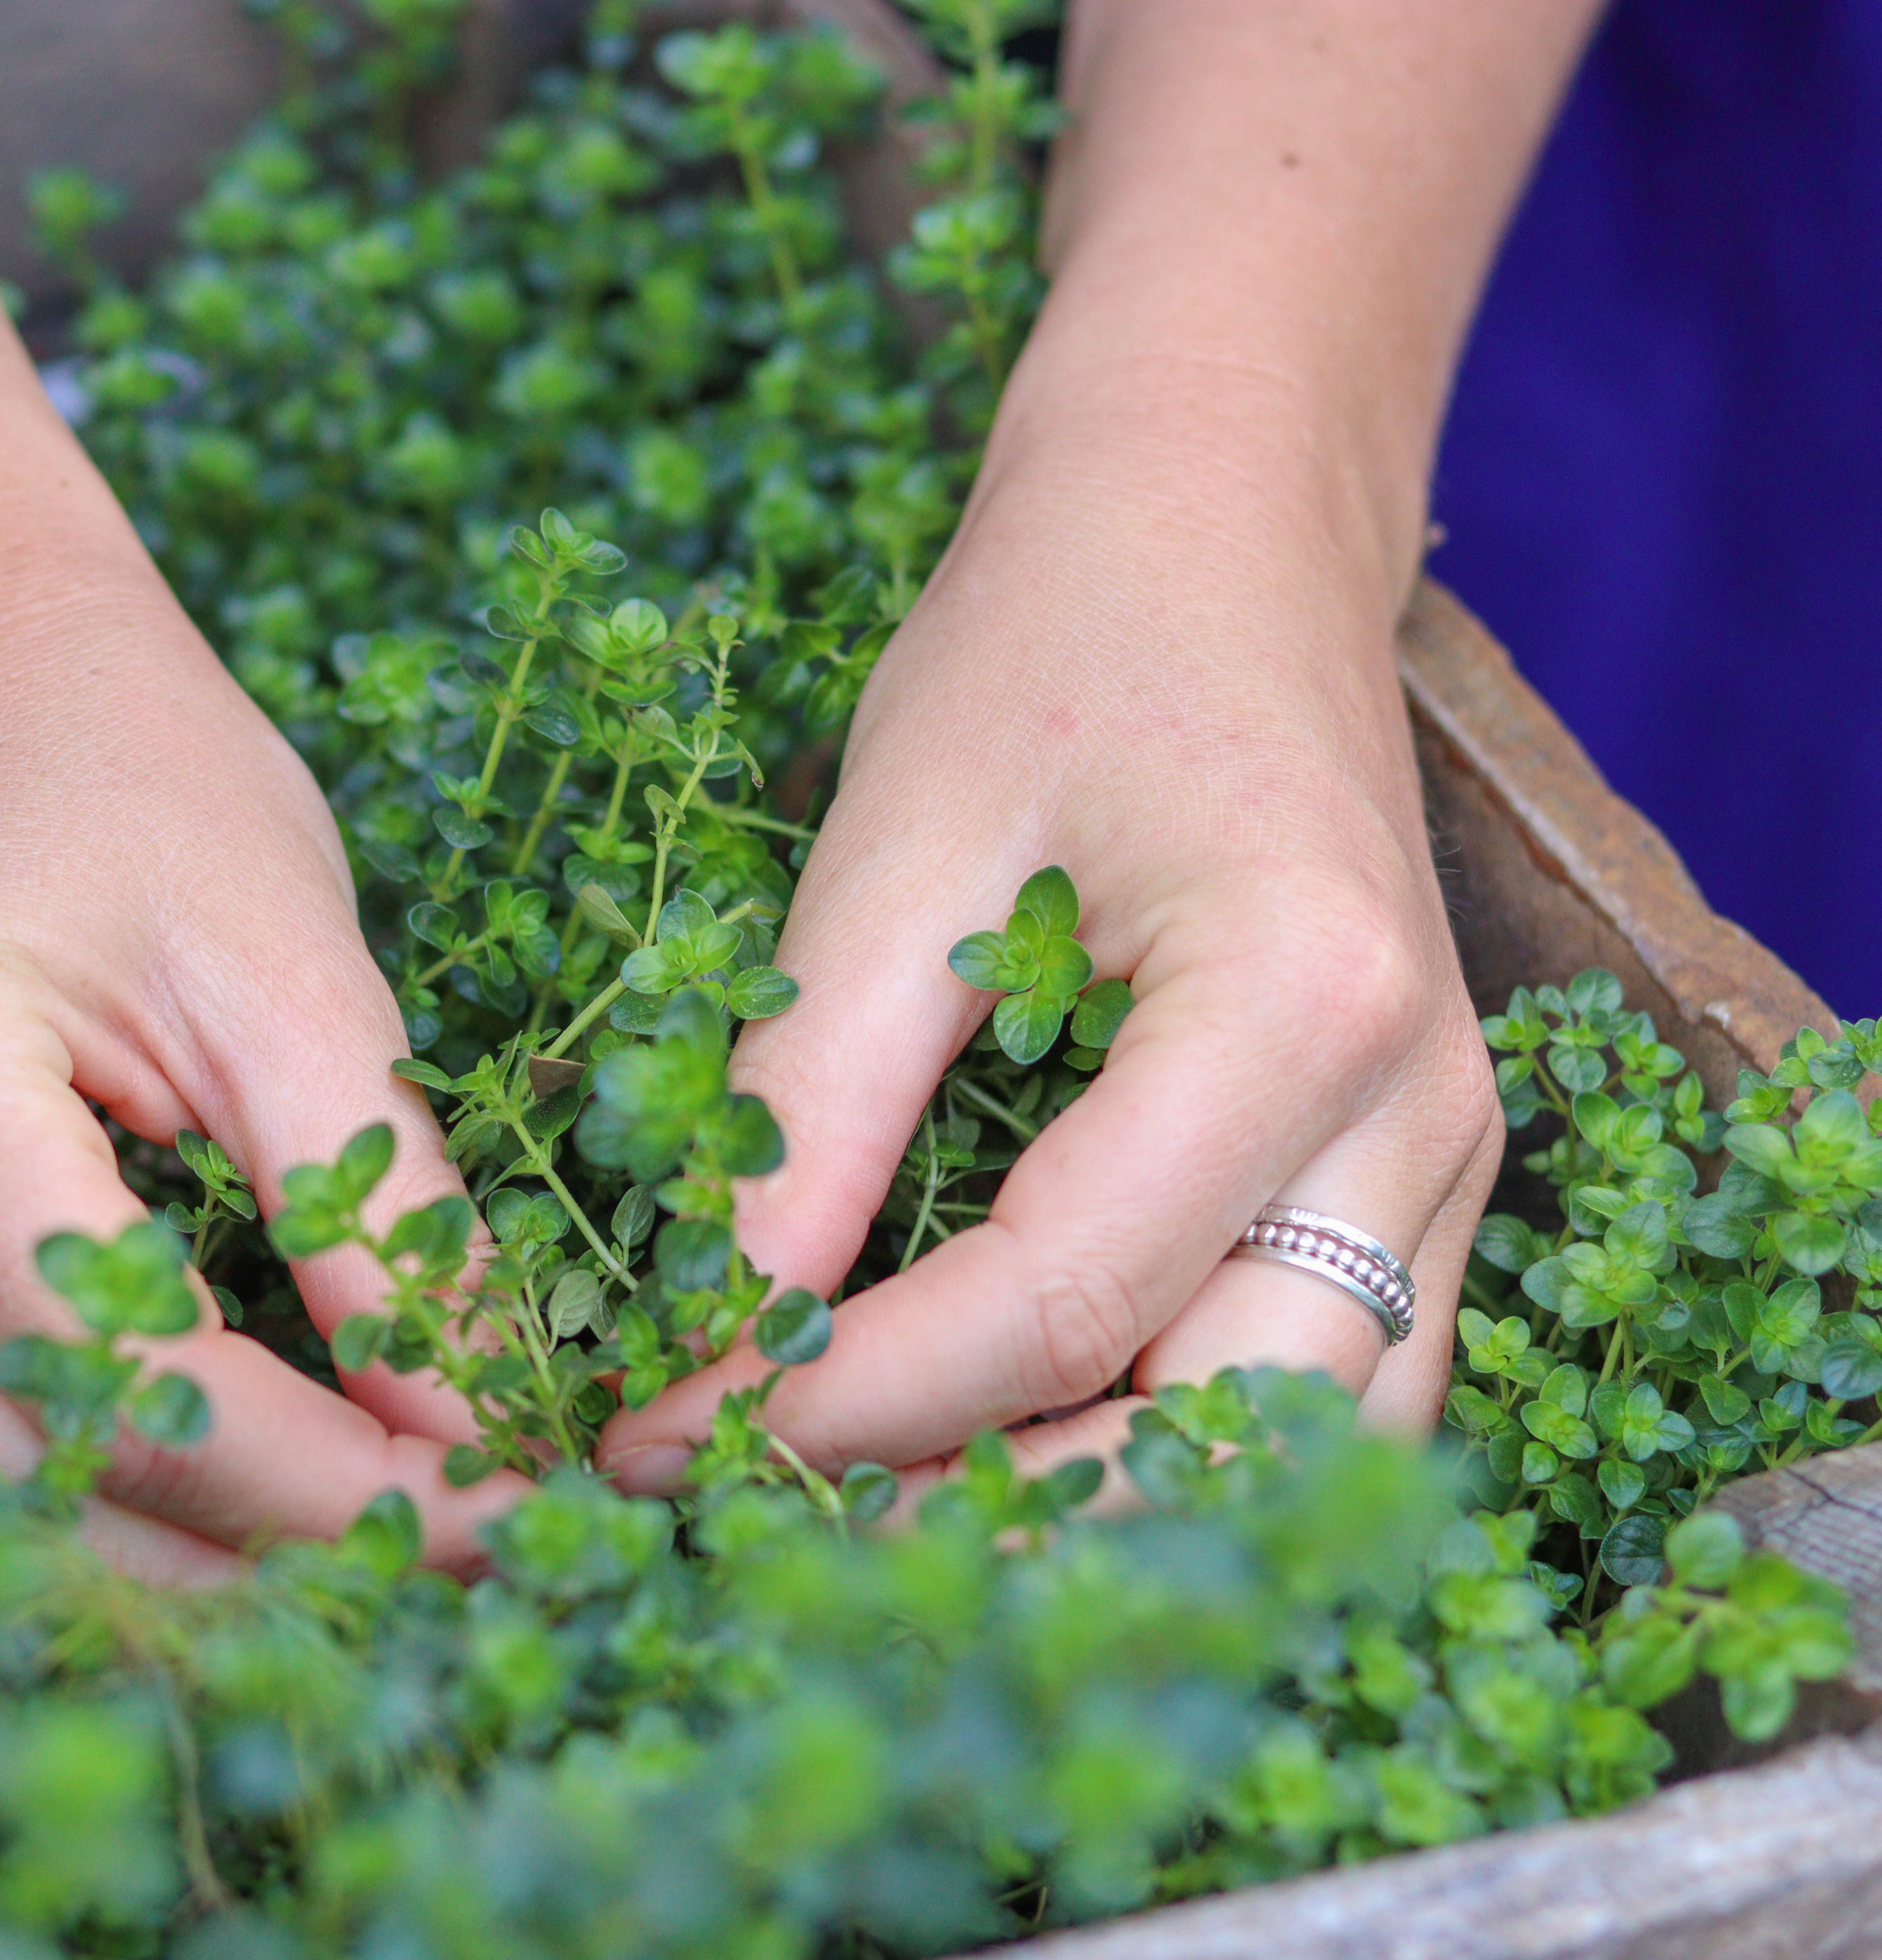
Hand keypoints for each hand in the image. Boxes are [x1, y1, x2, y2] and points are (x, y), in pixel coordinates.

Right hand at [0, 523, 521, 1572]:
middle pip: (52, 1488)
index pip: (136, 1387)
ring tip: (385, 1555)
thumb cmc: (127, 772)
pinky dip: (93, 1518)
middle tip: (482, 1555)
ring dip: (193, 1572)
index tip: (515, 1508)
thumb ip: (380, 1214)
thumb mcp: (292, 972)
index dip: (338, 1485)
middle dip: (283, 1560)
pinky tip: (235, 1522)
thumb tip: (480, 1435)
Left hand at [599, 374, 1502, 1494]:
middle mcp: (1420, 1115)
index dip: (847, 1405)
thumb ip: (812, 1103)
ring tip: (866, 1510)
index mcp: (1304, 1007)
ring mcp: (1442, 1157)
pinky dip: (1161, 1446)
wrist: (1219, 525)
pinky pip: (1315, 1381)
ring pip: (1296, 1448)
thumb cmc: (1054, 642)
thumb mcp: (896, 844)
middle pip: (1218, 1433)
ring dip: (1085, 1514)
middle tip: (755, 1523)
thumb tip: (710, 1334)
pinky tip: (993, 1444)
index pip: (1060, 1302)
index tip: (664, 1441)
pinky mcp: (1408, 1170)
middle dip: (978, 1517)